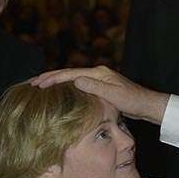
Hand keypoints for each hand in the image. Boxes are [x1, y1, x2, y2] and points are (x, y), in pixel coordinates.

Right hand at [31, 66, 169, 124]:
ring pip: (72, 79)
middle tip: (31, 83)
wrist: (146, 105)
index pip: (70, 74)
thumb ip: (94, 88)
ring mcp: (99, 80)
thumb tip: (75, 81)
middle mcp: (97, 73)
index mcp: (98, 73)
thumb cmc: (132, 101)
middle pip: (68, 74)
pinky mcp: (101, 87)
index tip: (37, 84)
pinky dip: (66, 88)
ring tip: (40, 87)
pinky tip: (59, 94)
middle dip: (49, 78)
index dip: (52, 78)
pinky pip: (78, 85)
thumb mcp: (113, 96)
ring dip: (56, 82)